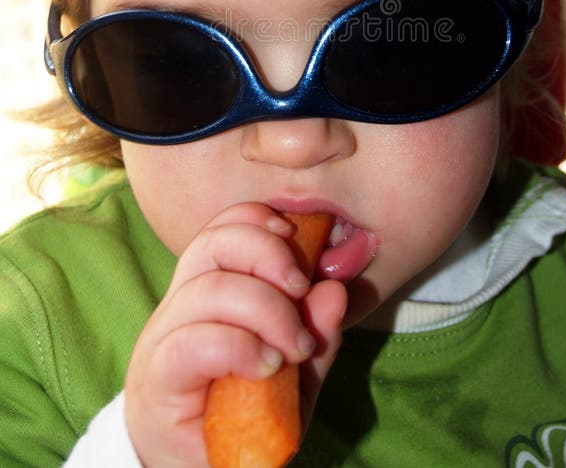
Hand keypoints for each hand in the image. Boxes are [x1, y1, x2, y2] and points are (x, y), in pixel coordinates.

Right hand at [124, 203, 346, 466]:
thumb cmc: (242, 415)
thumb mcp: (293, 375)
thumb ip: (314, 335)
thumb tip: (335, 290)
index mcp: (208, 289)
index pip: (223, 228)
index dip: (258, 221)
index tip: (298, 237)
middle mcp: (181, 303)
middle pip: (216, 244)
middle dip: (269, 255)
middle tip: (302, 290)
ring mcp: (165, 336)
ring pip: (210, 288)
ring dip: (266, 308)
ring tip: (294, 346)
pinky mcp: (159, 377)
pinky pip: (195, 342)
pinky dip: (241, 346)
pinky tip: (267, 365)